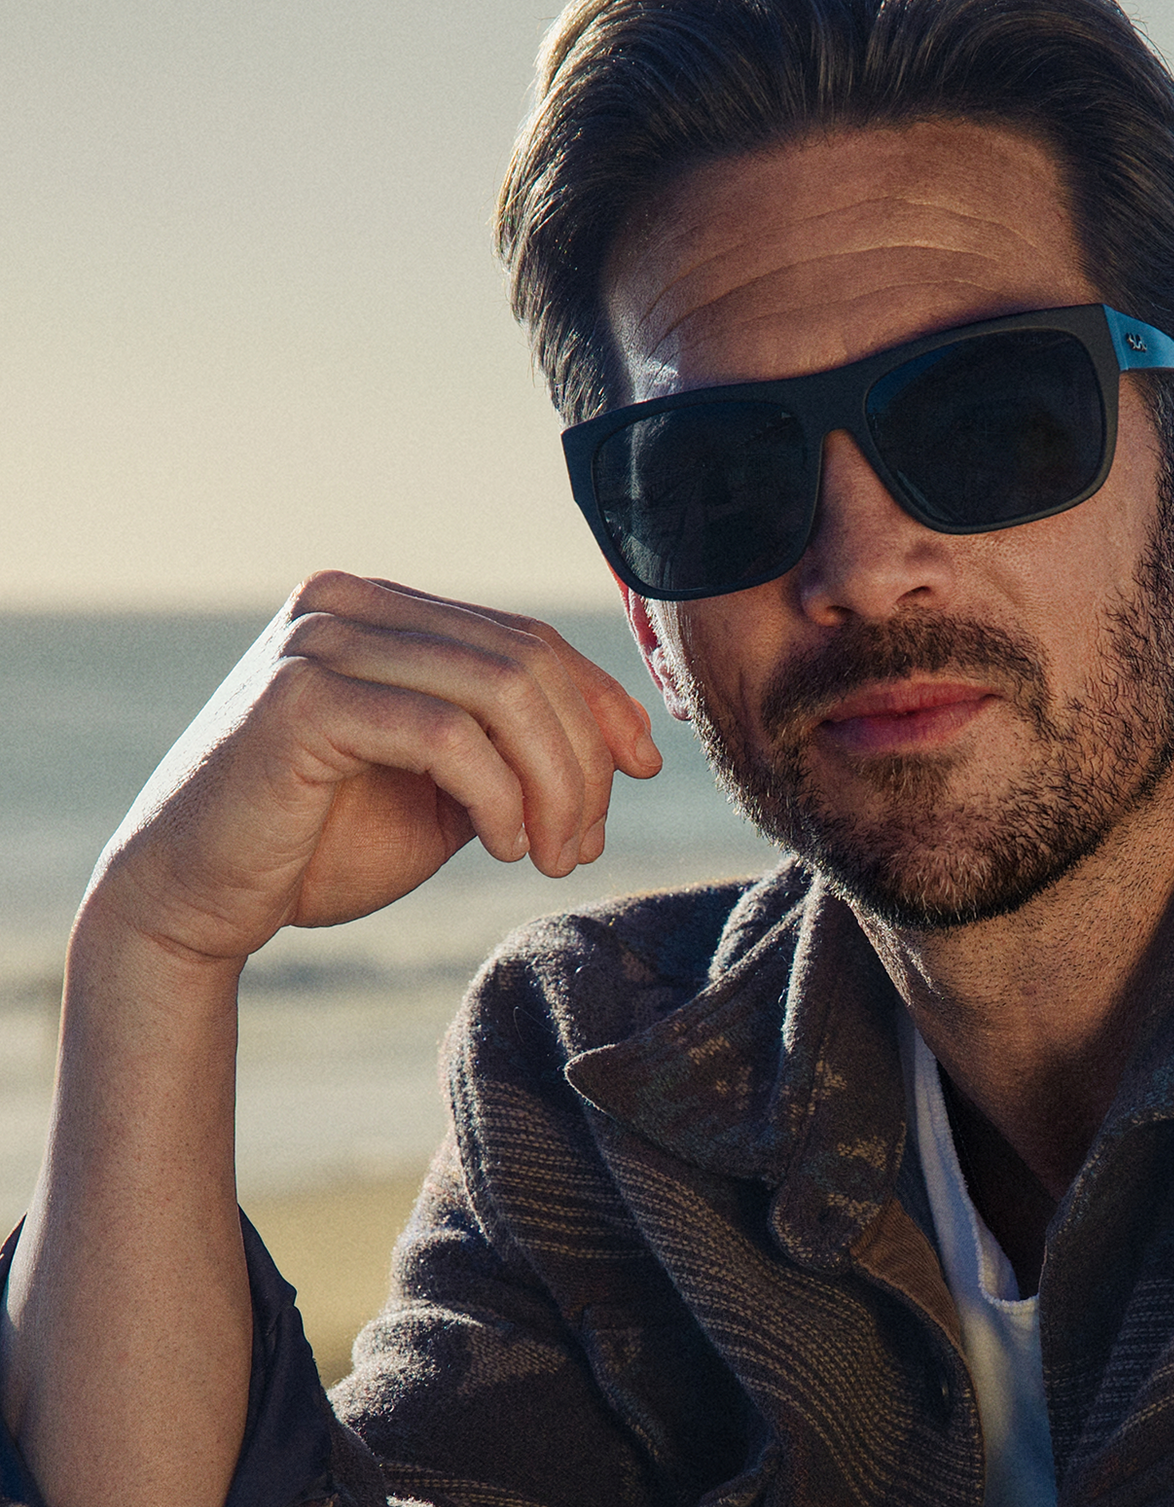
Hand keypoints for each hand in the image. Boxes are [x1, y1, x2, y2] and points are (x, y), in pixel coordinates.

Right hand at [83, 570, 662, 966]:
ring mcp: (319, 640)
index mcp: (384, 610)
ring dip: (553, 782)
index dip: (602, 704)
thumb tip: (632, 743)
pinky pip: (447, 732)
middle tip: (585, 843)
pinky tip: (504, 846)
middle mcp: (348, 602)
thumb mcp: (446, 789)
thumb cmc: (320, 849)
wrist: (196, 904)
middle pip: (529, 660)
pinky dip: (498, 795)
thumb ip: (515, 749)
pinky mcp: (300, 699)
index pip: (529, 640)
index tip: (645, 769)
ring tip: (552, 855)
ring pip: (503, 689)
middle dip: (583, 758)